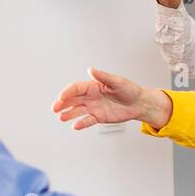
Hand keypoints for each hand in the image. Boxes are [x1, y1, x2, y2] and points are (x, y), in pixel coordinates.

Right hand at [53, 67, 169, 130]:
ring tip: (61, 118)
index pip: (76, 88)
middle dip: (62, 103)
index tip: (61, 97)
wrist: (139, 103)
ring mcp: (94, 107)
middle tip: (55, 108)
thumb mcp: (117, 81)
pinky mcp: (99, 117)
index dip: (67, 92)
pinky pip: (88, 120)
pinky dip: (82, 123)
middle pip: (72, 99)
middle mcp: (91, 96)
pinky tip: (75, 126)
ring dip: (69, 114)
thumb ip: (103, 77)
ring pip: (77, 110)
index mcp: (93, 86)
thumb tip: (91, 69)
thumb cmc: (129, 89)